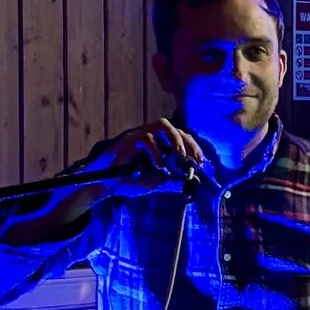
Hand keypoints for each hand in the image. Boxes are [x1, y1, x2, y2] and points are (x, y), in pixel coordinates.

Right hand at [86, 118, 207, 197]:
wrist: (107, 185)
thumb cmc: (130, 181)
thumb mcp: (155, 183)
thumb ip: (171, 181)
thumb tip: (191, 179)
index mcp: (161, 145)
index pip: (182, 138)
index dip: (194, 147)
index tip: (201, 162)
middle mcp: (153, 136)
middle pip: (176, 128)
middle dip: (188, 142)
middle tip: (194, 158)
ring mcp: (141, 134)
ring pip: (163, 124)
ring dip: (175, 139)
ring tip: (180, 155)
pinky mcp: (130, 138)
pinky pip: (147, 138)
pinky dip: (156, 152)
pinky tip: (159, 165)